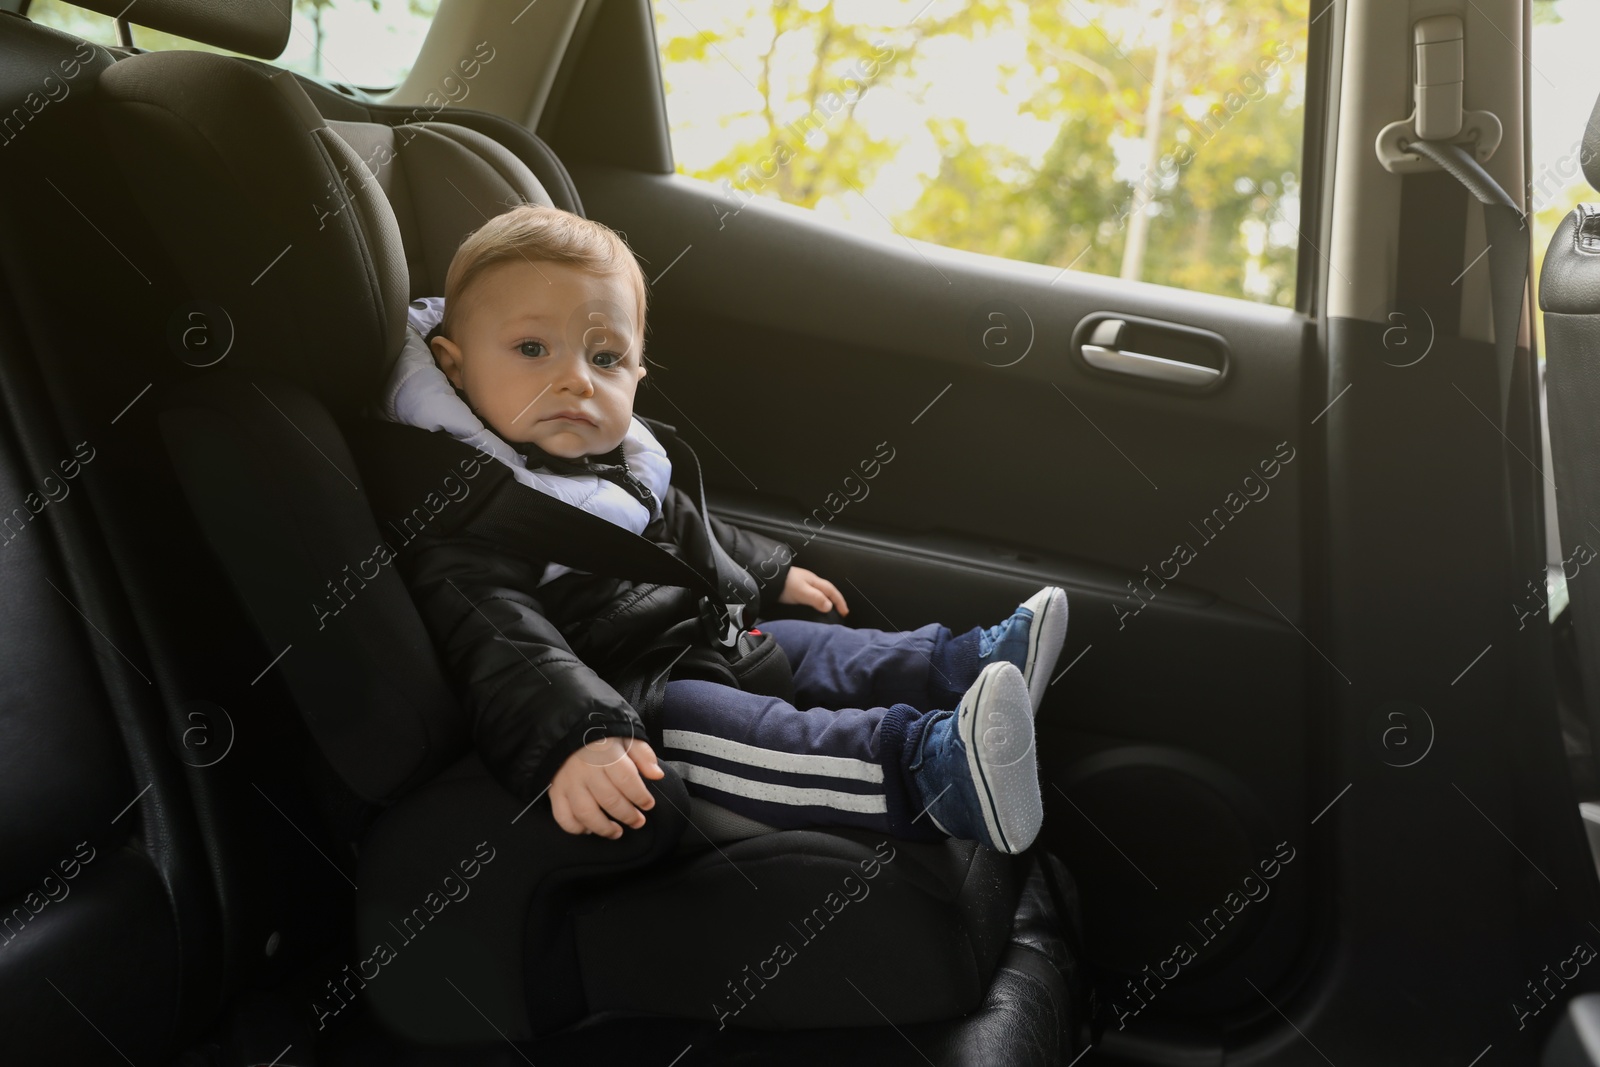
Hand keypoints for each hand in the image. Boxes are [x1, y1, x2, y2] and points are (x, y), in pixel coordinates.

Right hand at [548, 736, 664, 838]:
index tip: (648, 805)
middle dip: (628, 815)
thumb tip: (657, 775)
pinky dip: (576, 828)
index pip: (626, 780)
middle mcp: (585, 770)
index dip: (640, 796)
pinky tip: (589, 829)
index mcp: (605, 754)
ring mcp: (568, 783)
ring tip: (617, 832)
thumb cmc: (601, 736)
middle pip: (609, 800)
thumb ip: (643, 754)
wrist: (565, 730)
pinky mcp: (555, 792)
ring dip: (604, 828)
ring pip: (586, 813)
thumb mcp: (626, 736)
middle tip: (638, 822)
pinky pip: (563, 817)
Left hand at [778, 565, 848, 615]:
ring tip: (829, 612)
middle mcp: (810, 582)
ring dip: (826, 602)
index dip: (840, 602)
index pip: (832, 591)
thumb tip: (829, 606)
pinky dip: (817, 602)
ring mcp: (803, 585)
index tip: (845, 612)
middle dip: (836, 601)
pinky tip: (813, 608)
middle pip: (828, 591)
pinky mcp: (795, 589)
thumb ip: (816, 599)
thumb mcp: (802, 591)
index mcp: (814, 581)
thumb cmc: (784, 584)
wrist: (767, 578)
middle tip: (841, 612)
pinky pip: (811, 596)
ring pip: (819, 594)